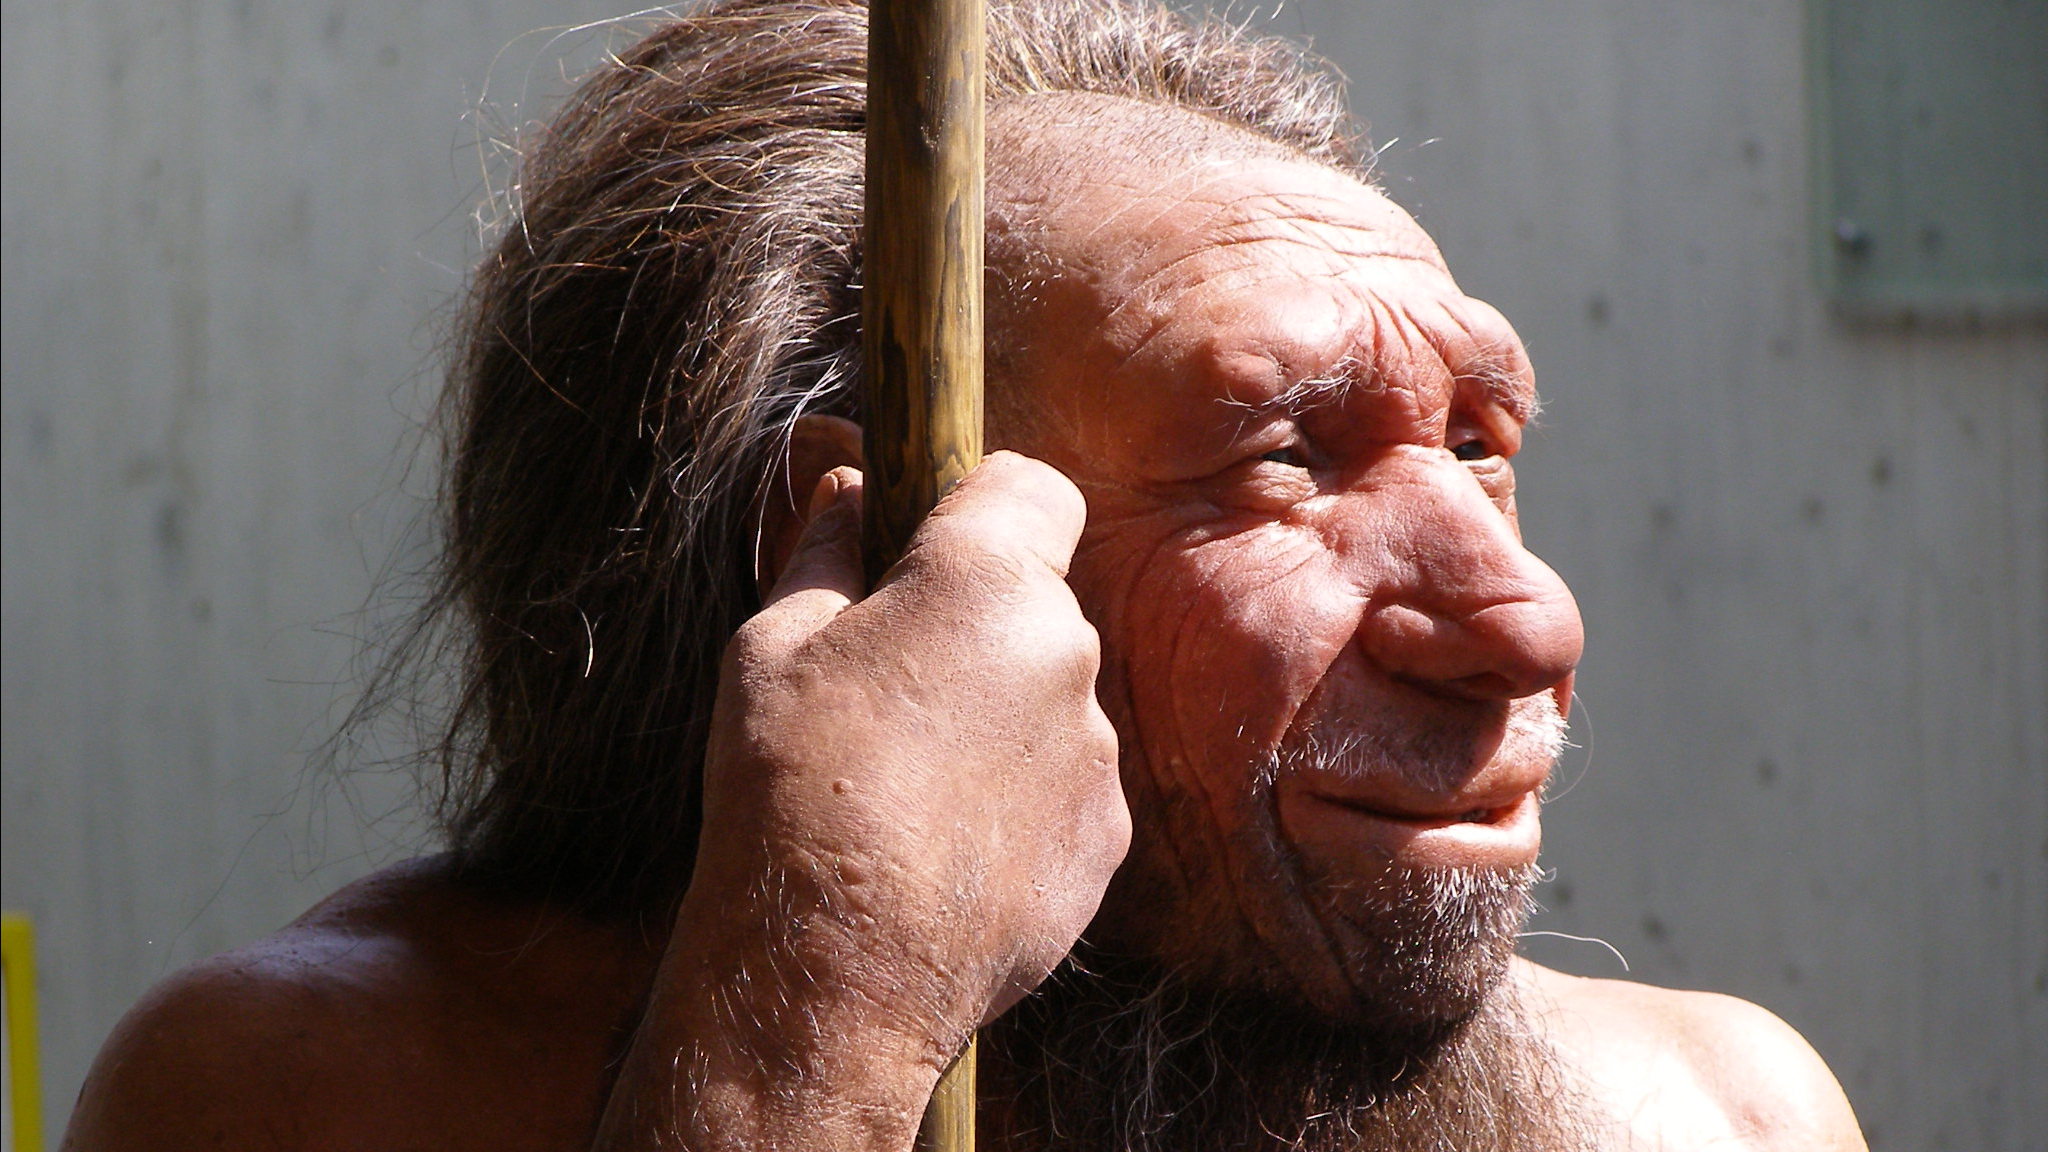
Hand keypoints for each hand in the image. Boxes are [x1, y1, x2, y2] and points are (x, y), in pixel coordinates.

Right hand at [599, 451, 1127, 1150]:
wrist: (836, 968)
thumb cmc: (789, 787)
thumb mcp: (770, 645)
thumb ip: (825, 552)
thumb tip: (845, 487)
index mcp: (987, 582)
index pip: (1032, 486)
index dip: (980, 504)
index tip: (929, 544)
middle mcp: (1069, 654)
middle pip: (1035, 604)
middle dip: (974, 627)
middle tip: (885, 691)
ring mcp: (1097, 753)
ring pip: (1050, 702)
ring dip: (996, 722)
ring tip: (905, 790)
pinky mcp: (1108, 840)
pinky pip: (1064, 790)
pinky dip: (1017, 805)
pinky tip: (940, 848)